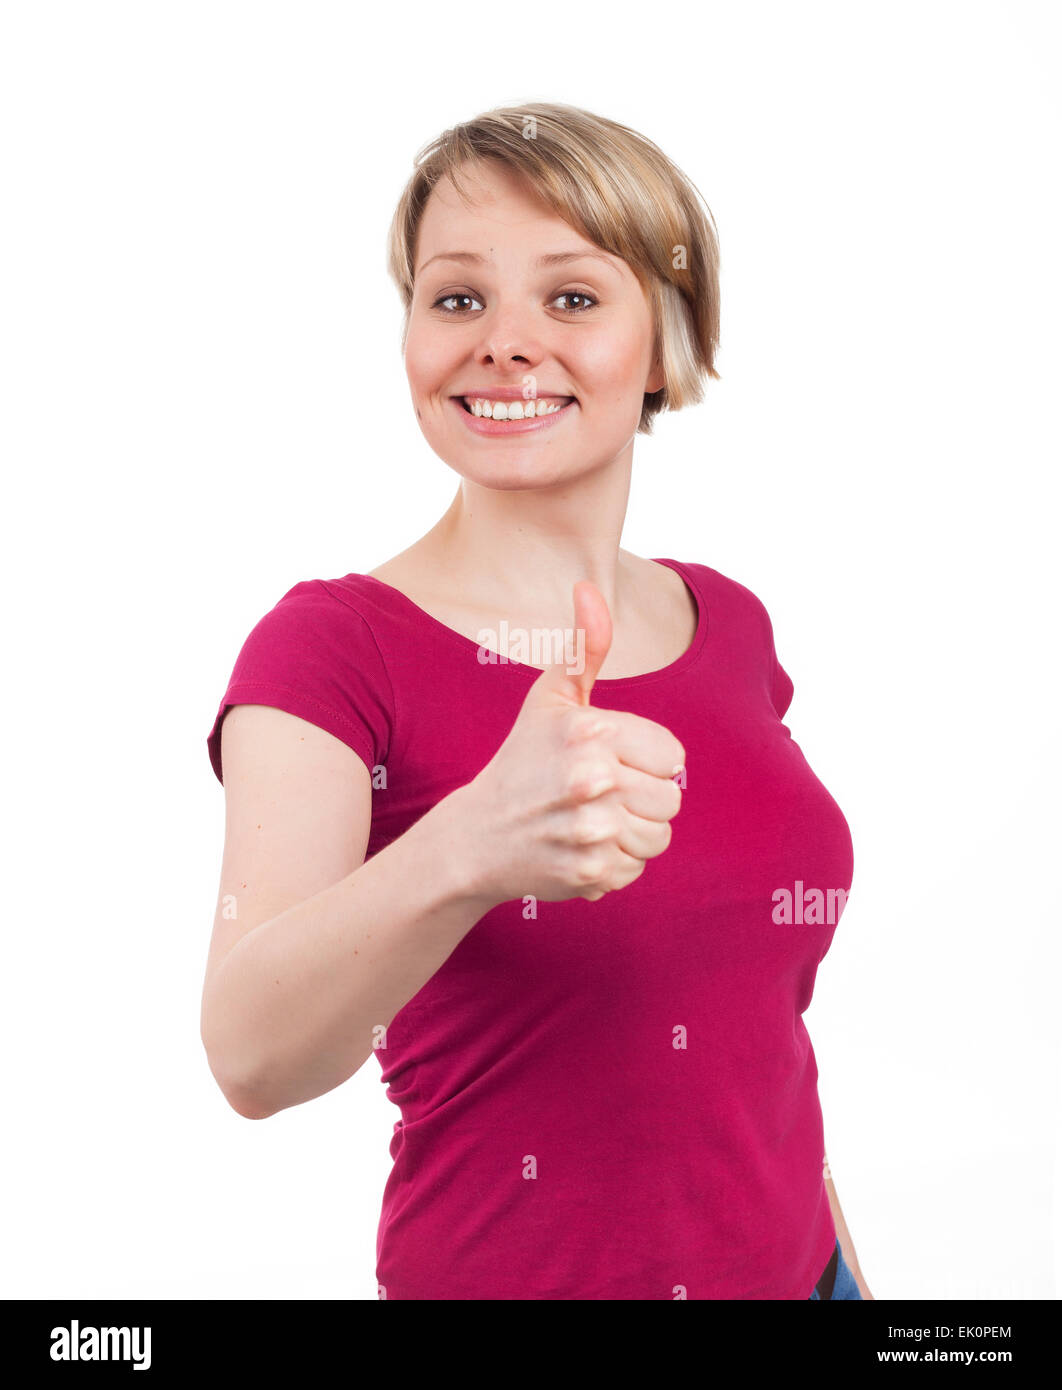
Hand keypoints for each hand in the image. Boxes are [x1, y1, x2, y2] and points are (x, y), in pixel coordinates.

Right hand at [455, 580, 684, 903]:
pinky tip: (580, 848)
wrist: (474, 836)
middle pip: (672, 799)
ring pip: (659, 837)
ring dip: (632, 834)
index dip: (646, 760)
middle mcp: (592, 779)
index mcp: (591, 732)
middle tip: (597, 796)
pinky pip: (636, 869)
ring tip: (592, 821)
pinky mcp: (588, 872)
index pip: (673, 756)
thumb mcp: (550, 699)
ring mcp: (590, 829)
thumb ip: (584, 647)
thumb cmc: (522, 760)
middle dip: (641, 799)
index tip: (611, 763)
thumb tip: (588, 587)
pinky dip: (614, 864)